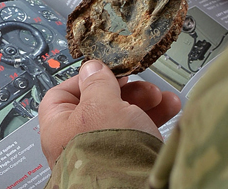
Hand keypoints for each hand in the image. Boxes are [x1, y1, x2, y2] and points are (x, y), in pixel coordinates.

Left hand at [38, 60, 180, 168]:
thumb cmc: (107, 154)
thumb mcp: (101, 104)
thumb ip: (97, 82)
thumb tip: (92, 68)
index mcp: (58, 127)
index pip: (63, 94)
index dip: (86, 79)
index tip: (106, 71)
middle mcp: (77, 142)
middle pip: (99, 104)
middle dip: (125, 90)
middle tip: (140, 84)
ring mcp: (102, 152)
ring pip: (123, 118)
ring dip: (144, 103)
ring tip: (162, 98)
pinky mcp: (126, 160)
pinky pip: (138, 134)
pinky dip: (153, 119)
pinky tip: (169, 109)